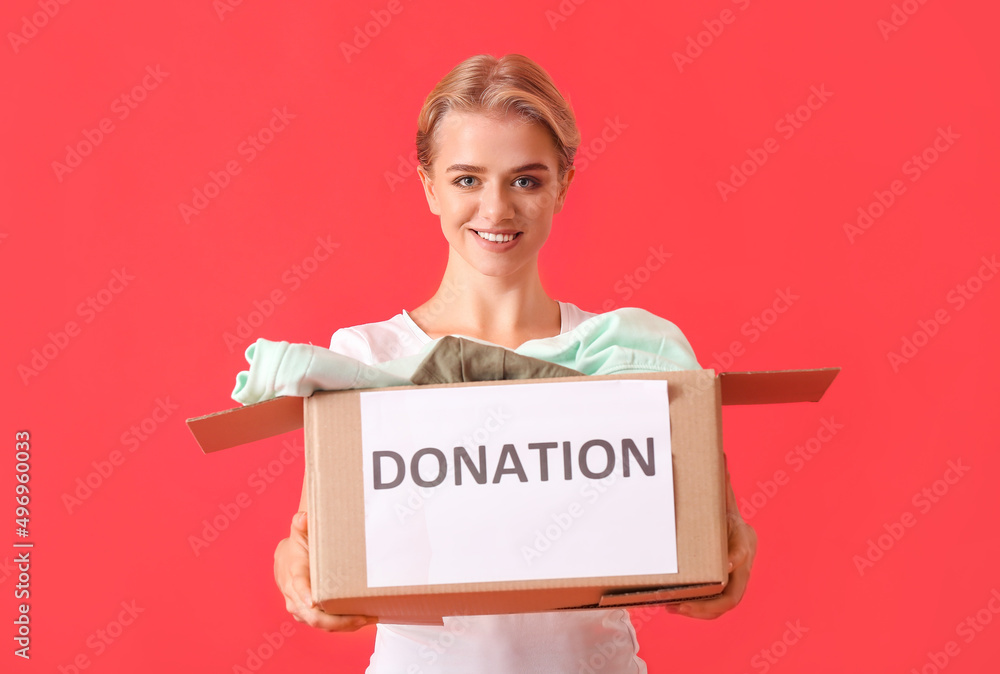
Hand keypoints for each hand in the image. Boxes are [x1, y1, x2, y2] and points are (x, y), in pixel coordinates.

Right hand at [274, 511, 376, 630]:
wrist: (285, 562)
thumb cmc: (296, 548)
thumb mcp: (298, 534)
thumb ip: (300, 525)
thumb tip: (303, 517)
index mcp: (294, 576)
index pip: (298, 588)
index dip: (305, 596)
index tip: (315, 603)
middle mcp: (295, 597)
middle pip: (314, 616)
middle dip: (339, 620)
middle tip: (362, 617)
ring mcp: (300, 609)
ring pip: (321, 624)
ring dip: (345, 625)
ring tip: (369, 619)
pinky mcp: (308, 616)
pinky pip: (325, 625)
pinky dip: (342, 626)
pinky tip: (361, 621)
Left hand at [665, 455, 756, 619]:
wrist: (732, 529)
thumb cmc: (722, 513)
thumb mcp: (721, 496)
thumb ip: (719, 481)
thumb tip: (719, 454)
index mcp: (744, 536)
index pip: (743, 549)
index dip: (736, 556)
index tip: (726, 562)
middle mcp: (744, 561)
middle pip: (736, 590)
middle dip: (710, 602)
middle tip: (682, 603)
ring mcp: (738, 578)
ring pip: (726, 603)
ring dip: (701, 610)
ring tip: (674, 607)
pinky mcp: (726, 589)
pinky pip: (716, 605)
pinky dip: (698, 609)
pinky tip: (675, 606)